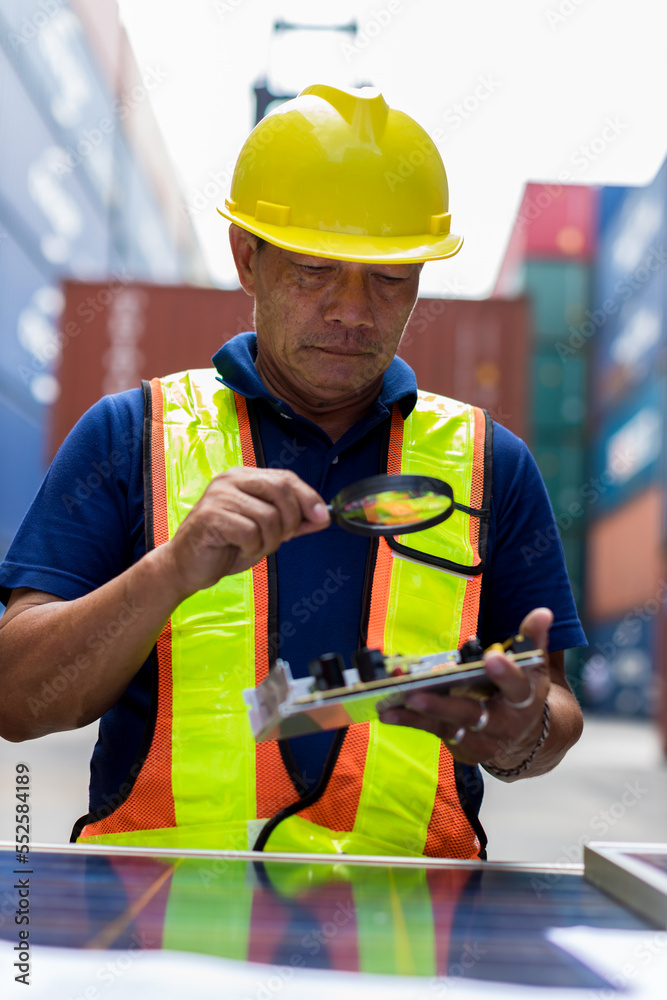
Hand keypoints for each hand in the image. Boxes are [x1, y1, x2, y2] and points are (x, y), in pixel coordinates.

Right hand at [162, 467, 329, 597]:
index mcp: (245, 477)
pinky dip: (251, 548)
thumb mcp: (267, 533)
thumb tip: (324, 517)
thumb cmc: (226, 546)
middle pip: (281, 489)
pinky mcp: (211, 515)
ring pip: (269, 516)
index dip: (308, 497)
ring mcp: (219, 495)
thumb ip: (293, 523)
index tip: (323, 518)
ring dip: (269, 540)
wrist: (186, 566)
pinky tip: (238, 549)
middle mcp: (231, 480)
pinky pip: (250, 532)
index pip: (286, 478)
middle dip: (291, 520)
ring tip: (253, 546)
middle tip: (283, 538)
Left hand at [378, 608, 552, 771]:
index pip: (517, 685)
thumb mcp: (534, 666)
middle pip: (474, 714)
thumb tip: (543, 612)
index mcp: (525, 699)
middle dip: (446, 705)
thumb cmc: (524, 692)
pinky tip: (387, 712)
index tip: (492, 658)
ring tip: (394, 702)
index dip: (506, 672)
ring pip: (449, 726)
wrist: (527, 738)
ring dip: (419, 714)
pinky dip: (411, 722)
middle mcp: (504, 724)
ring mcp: (482, 740)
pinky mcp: (462, 747)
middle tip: (419, 692)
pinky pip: (435, 732)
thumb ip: (533, 639)